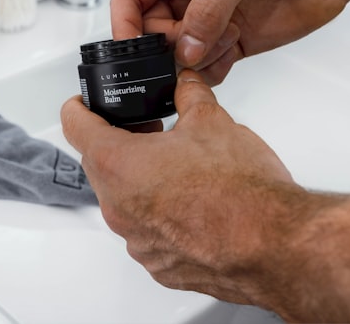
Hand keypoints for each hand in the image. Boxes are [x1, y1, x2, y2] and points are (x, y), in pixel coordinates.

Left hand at [61, 71, 307, 306]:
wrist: (275, 246)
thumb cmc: (241, 192)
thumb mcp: (212, 121)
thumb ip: (189, 95)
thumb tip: (186, 83)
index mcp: (117, 163)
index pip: (74, 126)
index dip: (79, 108)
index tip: (82, 104)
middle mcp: (117, 207)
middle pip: (100, 165)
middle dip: (121, 145)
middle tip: (150, 133)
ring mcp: (136, 241)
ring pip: (125, 202)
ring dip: (143, 183)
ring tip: (182, 170)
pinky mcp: (160, 265)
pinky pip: (149, 233)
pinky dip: (164, 217)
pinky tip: (195, 206)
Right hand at [112, 0, 349, 84]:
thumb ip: (206, 11)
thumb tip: (185, 47)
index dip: (124, 23)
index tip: (133, 47)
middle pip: (150, 33)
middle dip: (169, 45)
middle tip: (192, 44)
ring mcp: (205, 19)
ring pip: (176, 54)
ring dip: (195, 58)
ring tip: (225, 37)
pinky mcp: (227, 41)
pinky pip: (203, 68)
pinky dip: (212, 71)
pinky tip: (231, 50)